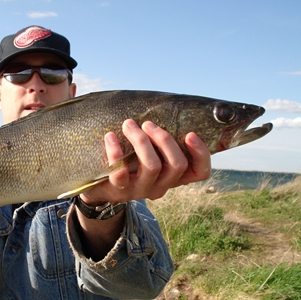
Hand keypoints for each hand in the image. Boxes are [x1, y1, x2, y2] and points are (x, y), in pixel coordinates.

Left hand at [81, 119, 210, 203]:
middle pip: (177, 165)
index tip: (190, 133)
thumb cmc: (128, 162)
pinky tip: (110, 136)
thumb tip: (170, 108)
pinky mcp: (119, 190)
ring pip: (152, 166)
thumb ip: (160, 141)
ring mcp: (140, 190)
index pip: (200, 173)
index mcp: (172, 177)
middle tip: (147, 123)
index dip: (201, 154)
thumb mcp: (148, 154)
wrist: (99, 186)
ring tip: (128, 124)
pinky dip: (115, 151)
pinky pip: (120, 172)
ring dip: (141, 140)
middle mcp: (160, 186)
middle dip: (164, 139)